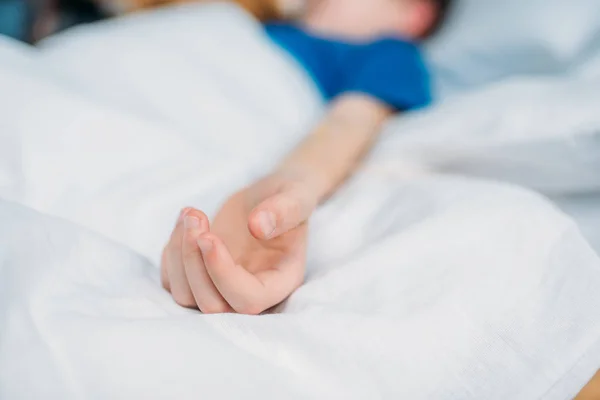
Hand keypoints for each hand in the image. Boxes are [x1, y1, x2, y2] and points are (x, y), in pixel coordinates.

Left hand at [161, 175, 315, 314]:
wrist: (271, 197)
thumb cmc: (289, 198)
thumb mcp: (296, 196)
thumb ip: (286, 209)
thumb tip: (258, 226)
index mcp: (280, 281)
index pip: (249, 300)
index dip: (223, 275)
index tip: (209, 236)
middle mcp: (250, 293)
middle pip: (212, 305)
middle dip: (194, 262)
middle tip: (195, 217)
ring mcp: (222, 288)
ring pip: (186, 297)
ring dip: (179, 256)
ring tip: (190, 214)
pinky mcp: (200, 277)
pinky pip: (173, 283)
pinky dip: (170, 255)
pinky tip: (183, 222)